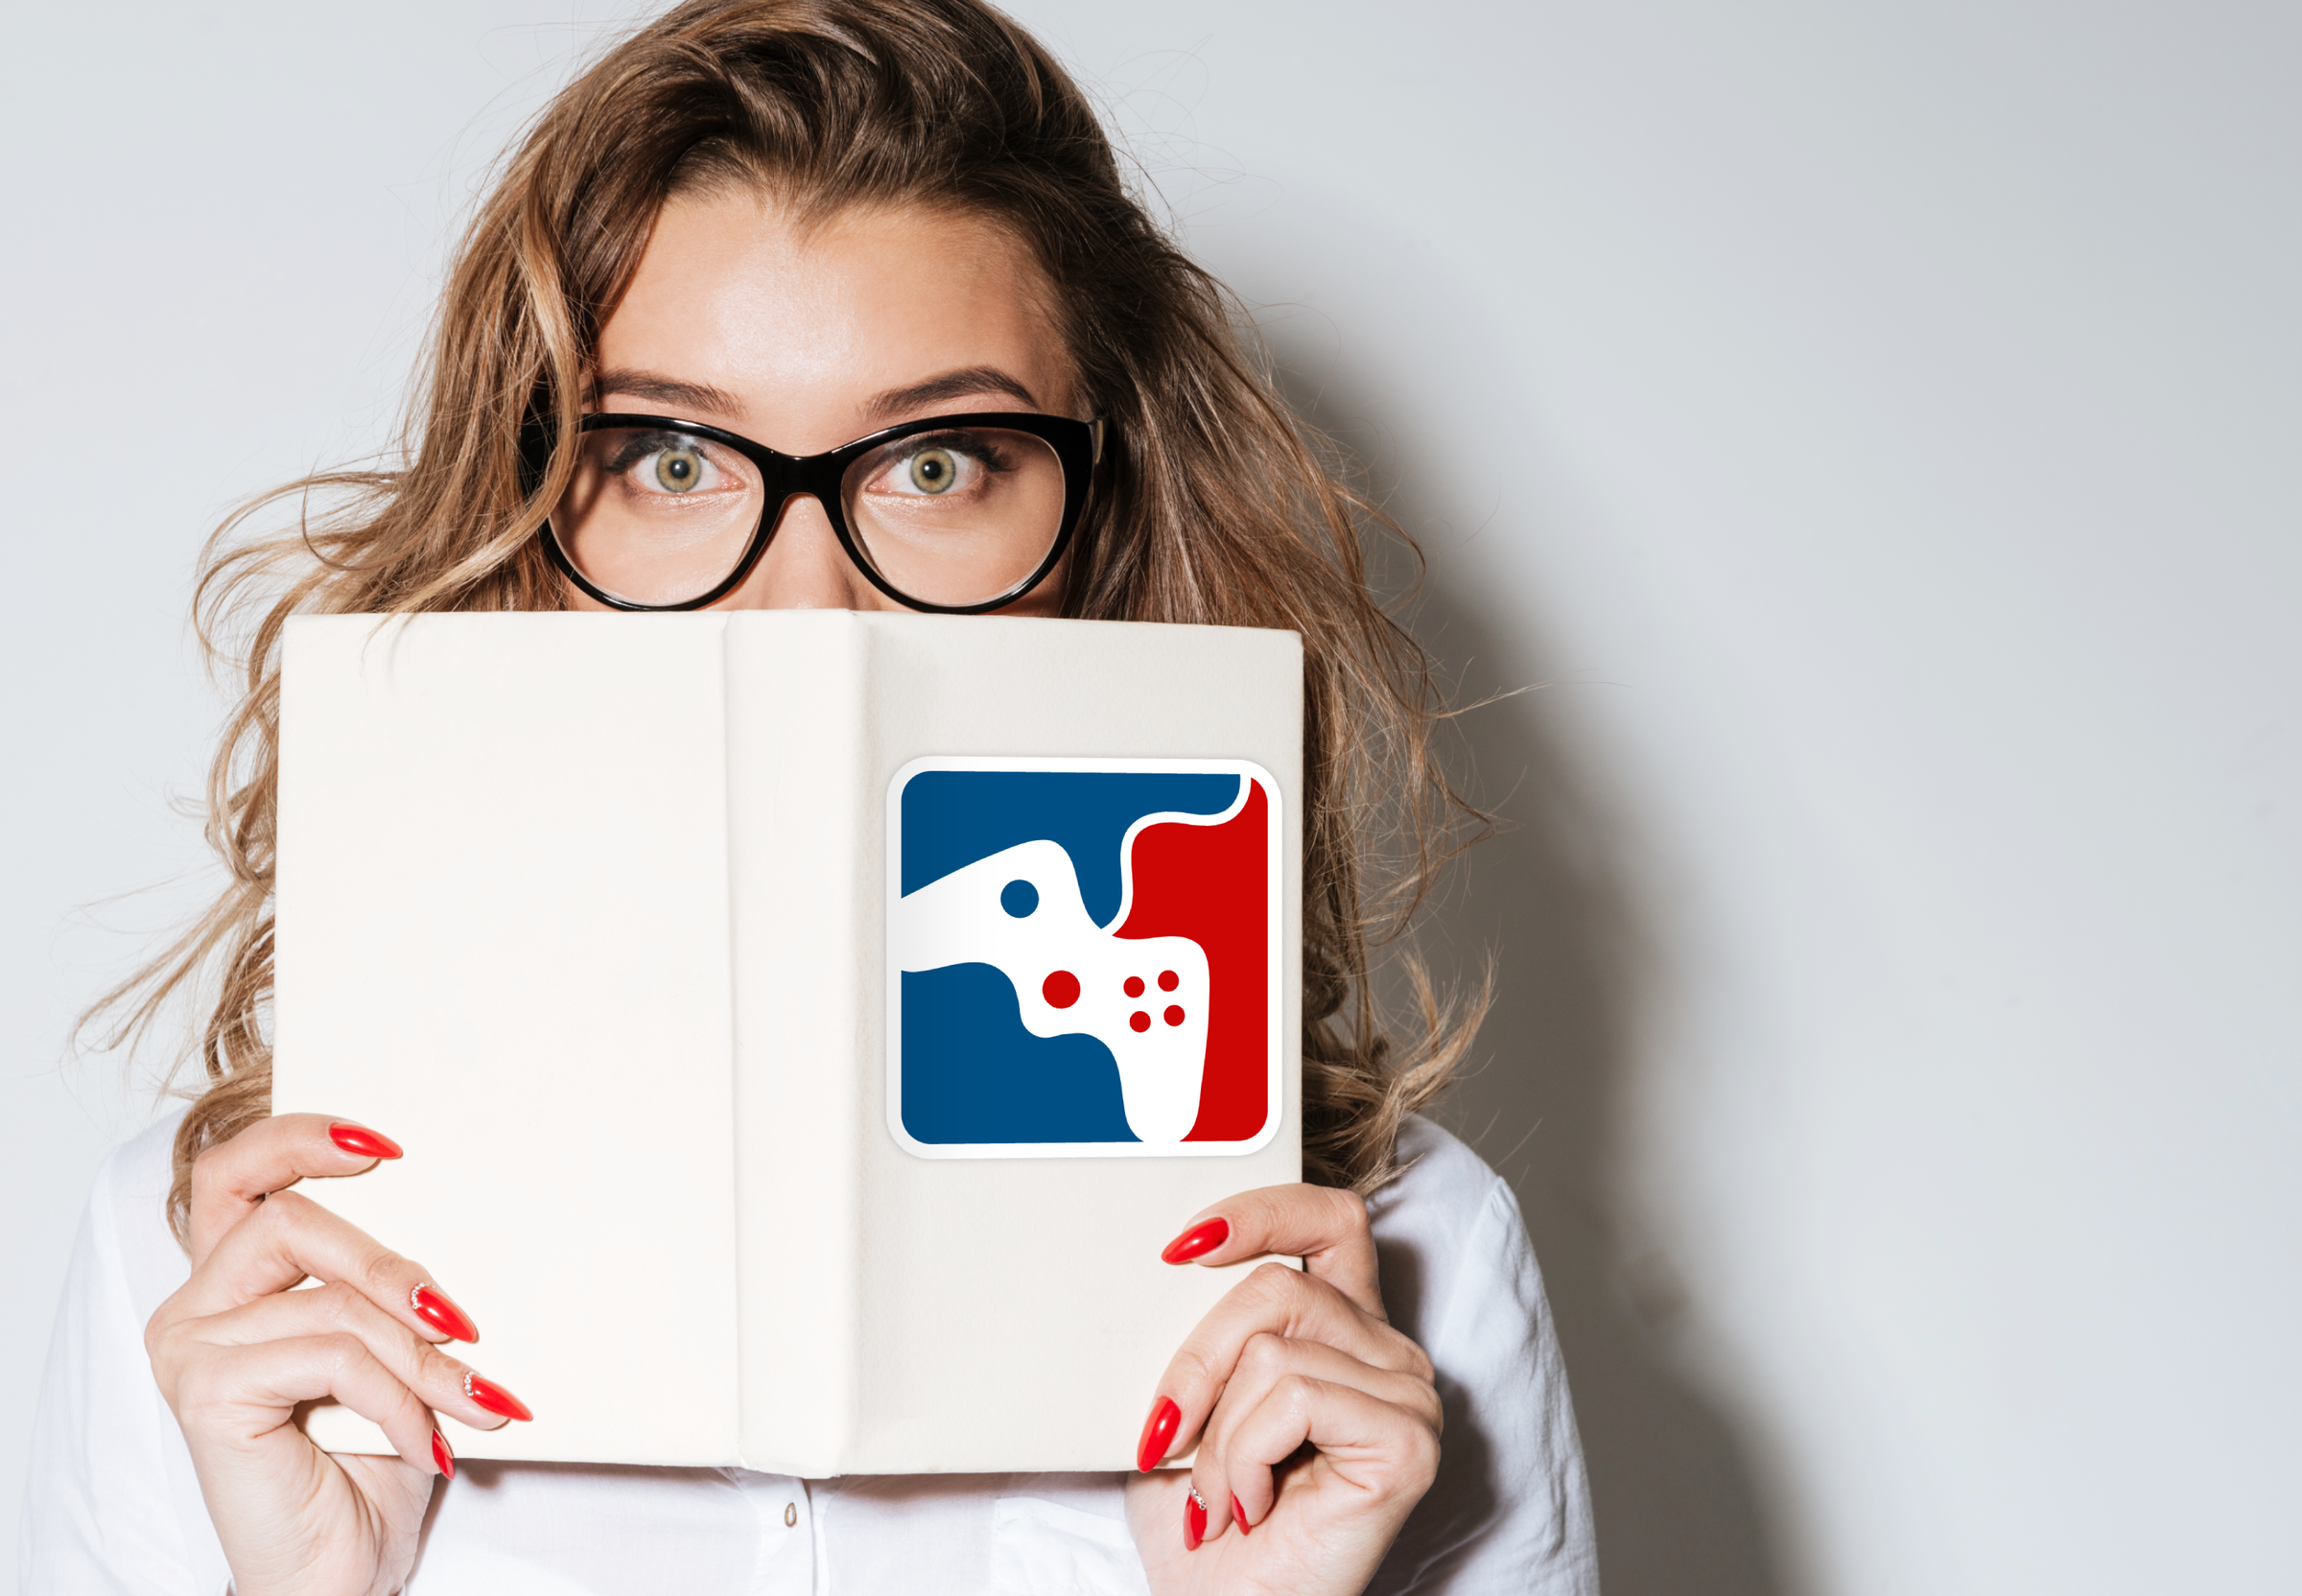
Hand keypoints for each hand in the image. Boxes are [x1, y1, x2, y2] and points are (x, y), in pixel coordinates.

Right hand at [143, 1113, 532, 1595]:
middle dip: (395, 1267)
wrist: (344, 1572)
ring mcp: (191, 1346)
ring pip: (331, 1300)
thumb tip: (480, 1213)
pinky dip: (399, 1398)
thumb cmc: (372, 1460)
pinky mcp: (205, 1392)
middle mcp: (196, 1304)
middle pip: (290, 1221)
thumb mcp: (396, 1350)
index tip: (388, 1143)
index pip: (238, 1170)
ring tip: (477, 1401)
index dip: (301, 1137)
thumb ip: (397, 1284)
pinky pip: (331, 1357)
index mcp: (233, 1279)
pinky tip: (430, 1443)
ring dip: (422, 1355)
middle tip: (466, 1323)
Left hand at [1125, 1185, 1441, 1595]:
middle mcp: (1387, 1351)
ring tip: (1218, 1496)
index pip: (1327, 1217)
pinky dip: (1246, 1456)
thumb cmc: (1205, 1520)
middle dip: (1196, 1362)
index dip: (1259, 1210)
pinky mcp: (1407, 1440)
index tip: (1180, 1245)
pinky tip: (1251, 1507)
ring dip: (1217, 1434)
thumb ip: (1199, 1326)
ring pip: (1275, 1347)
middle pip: (1277, 1285)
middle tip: (1163, 1436)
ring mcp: (1407, 1394)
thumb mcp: (1188, 1400)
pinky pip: (1295, 1396)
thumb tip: (1167, 1256)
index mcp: (1344, 1326)